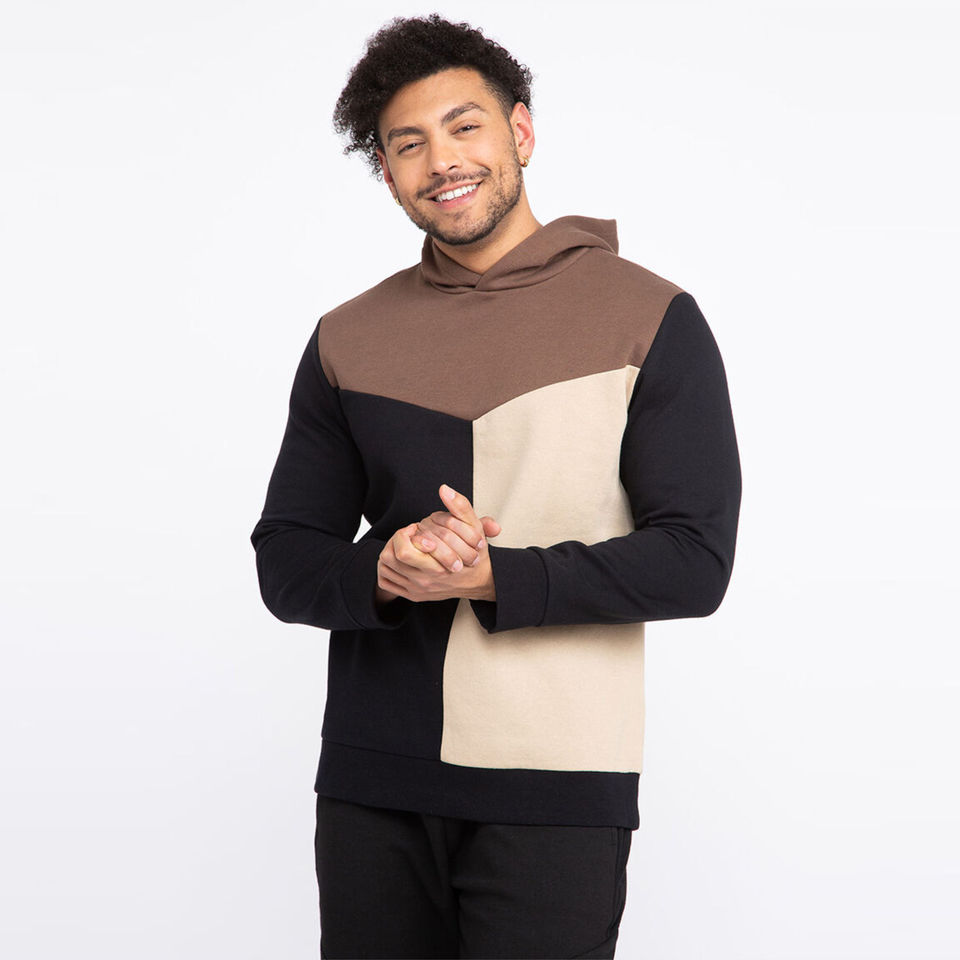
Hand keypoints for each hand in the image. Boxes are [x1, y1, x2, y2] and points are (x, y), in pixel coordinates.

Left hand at [376, 485, 498, 604]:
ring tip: (405, 543)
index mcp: (437, 568)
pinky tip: (400, 558)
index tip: (417, 527)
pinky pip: (386, 581)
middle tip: (409, 534)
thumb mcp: (473, 528)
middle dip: (396, 539)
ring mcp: (417, 590)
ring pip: (386, 567)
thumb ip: (461, 507)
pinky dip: (387, 568)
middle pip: (391, 558)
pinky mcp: (412, 595)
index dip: (406, 532)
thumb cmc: (475, 553)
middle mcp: (425, 581)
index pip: (404, 551)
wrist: (479, 580)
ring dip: (391, 550)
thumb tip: (444, 489)